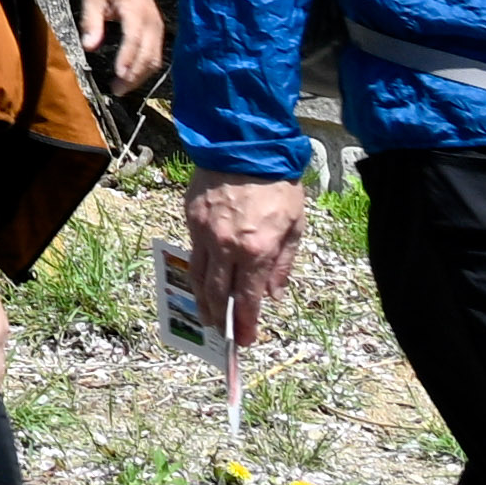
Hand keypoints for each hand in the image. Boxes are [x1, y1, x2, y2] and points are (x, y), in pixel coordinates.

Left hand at [75, 0, 166, 101]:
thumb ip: (91, 21)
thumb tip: (88, 46)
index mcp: (135, 10)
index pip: (134, 38)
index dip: (127, 58)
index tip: (118, 75)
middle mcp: (151, 21)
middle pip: (147, 53)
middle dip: (133, 74)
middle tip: (117, 90)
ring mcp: (157, 27)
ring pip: (154, 58)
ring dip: (140, 76)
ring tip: (121, 88)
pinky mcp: (157, 32)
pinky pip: (155, 55)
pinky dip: (145, 68)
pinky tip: (131, 77)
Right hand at [175, 171, 313, 348]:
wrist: (247, 143)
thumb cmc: (278, 184)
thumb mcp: (294, 226)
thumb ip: (282, 264)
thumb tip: (273, 295)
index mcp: (256, 251)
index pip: (246, 299)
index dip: (245, 324)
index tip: (244, 340)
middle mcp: (226, 246)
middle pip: (216, 293)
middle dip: (219, 318)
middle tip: (222, 332)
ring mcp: (204, 231)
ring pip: (197, 276)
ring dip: (201, 299)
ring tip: (206, 313)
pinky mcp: (191, 216)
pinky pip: (193, 250)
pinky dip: (198, 268)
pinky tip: (203, 276)